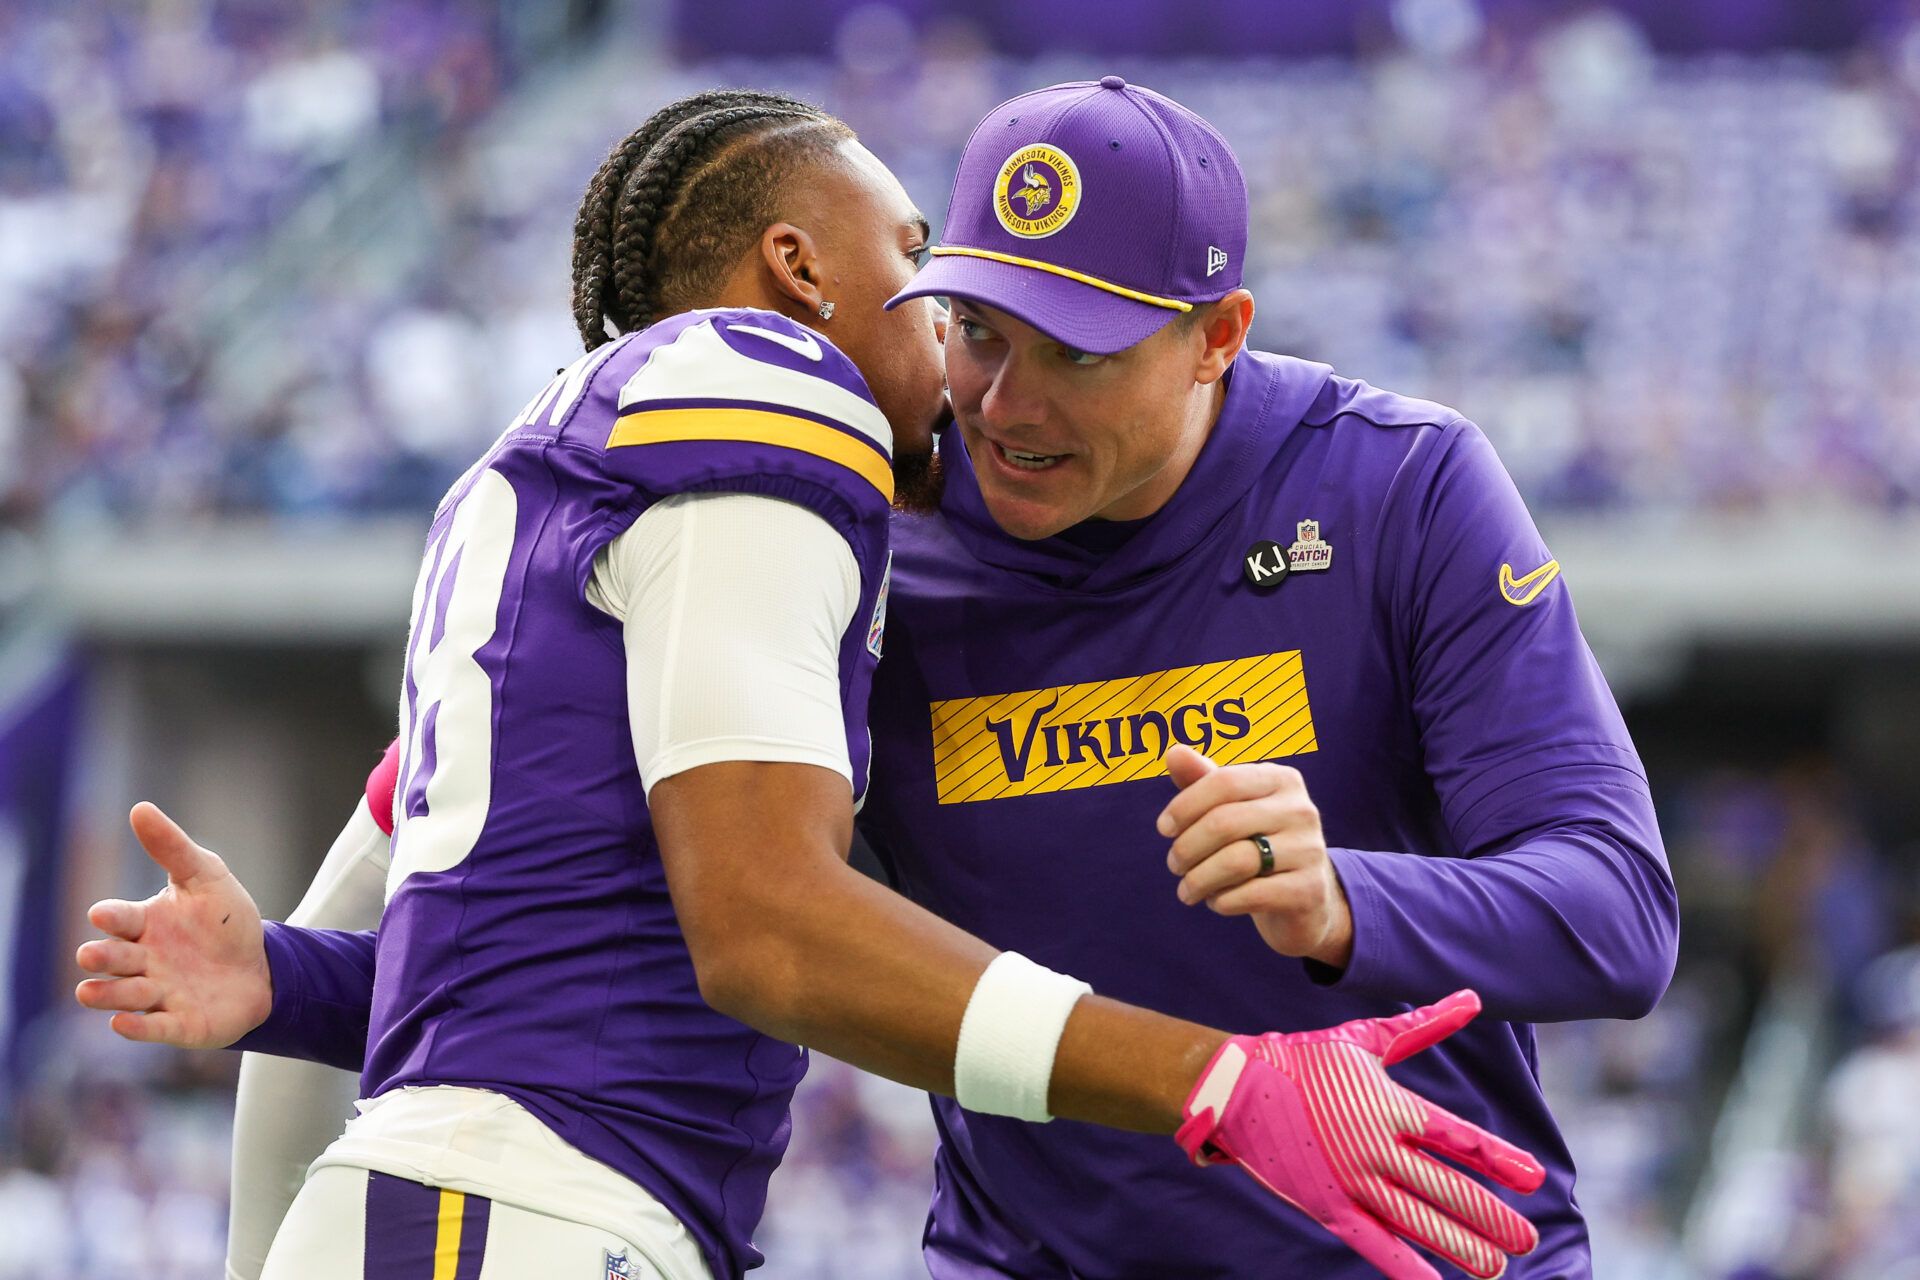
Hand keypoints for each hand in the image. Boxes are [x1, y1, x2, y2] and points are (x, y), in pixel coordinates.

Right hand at [74, 803, 272, 1046]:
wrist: (265, 967)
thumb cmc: (225, 923)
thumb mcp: (206, 878)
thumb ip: (173, 848)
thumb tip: (140, 808)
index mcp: (145, 925)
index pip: (119, 919)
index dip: (112, 917)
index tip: (104, 914)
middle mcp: (143, 961)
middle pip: (112, 960)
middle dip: (102, 958)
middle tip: (92, 955)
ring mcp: (158, 994)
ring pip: (123, 996)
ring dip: (112, 993)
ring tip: (93, 990)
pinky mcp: (178, 1024)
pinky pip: (153, 1028)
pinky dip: (137, 1028)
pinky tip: (122, 1023)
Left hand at [1158, 744, 1352, 967]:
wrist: (1303, 898)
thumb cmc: (1258, 842)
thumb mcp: (1231, 807)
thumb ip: (1202, 780)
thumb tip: (1173, 753)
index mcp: (1282, 779)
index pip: (1223, 782)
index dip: (1184, 805)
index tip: (1164, 828)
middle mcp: (1301, 810)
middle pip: (1224, 822)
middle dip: (1186, 847)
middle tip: (1173, 865)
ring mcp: (1310, 850)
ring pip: (1236, 861)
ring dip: (1198, 879)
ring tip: (1187, 889)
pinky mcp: (1309, 890)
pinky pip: (1250, 895)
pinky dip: (1222, 901)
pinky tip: (1216, 902)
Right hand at [1176, 991, 1543, 1279]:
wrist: (1236, 1086)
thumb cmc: (1306, 1059)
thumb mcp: (1366, 1040)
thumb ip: (1423, 1025)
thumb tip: (1473, 998)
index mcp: (1390, 1106)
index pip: (1458, 1138)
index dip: (1499, 1159)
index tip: (1534, 1179)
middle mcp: (1375, 1146)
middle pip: (1447, 1190)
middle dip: (1493, 1219)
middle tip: (1526, 1240)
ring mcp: (1351, 1180)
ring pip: (1418, 1223)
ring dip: (1462, 1248)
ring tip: (1496, 1268)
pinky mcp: (1327, 1206)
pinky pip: (1375, 1245)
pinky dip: (1408, 1269)